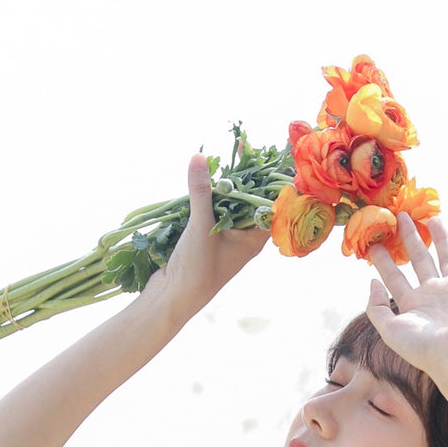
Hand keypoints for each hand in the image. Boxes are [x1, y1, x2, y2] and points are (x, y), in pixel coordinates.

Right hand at [142, 152, 268, 320]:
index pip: (272, 205)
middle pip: (252, 202)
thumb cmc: (196, 269)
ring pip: (232, 206)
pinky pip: (215, 212)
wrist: (173, 298)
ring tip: (232, 156)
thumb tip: (199, 157)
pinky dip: (212, 197)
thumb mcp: (200, 225)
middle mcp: (244, 238)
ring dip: (228, 186)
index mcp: (254, 239)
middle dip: (248, 177)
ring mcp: (227, 238)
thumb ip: (202, 192)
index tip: (274, 155)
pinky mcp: (208, 238)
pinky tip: (206, 180)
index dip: (273, 181)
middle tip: (246, 148)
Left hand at [364, 213, 447, 382]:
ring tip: (431, 217)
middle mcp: (433, 294)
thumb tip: (372, 281)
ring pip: (446, 256)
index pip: (394, 277)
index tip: (373, 242)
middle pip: (419, 260)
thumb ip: (375, 307)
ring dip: (440, 237)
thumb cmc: (422, 348)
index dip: (384, 261)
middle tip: (400, 217)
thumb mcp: (388, 330)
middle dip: (410, 239)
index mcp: (413, 305)